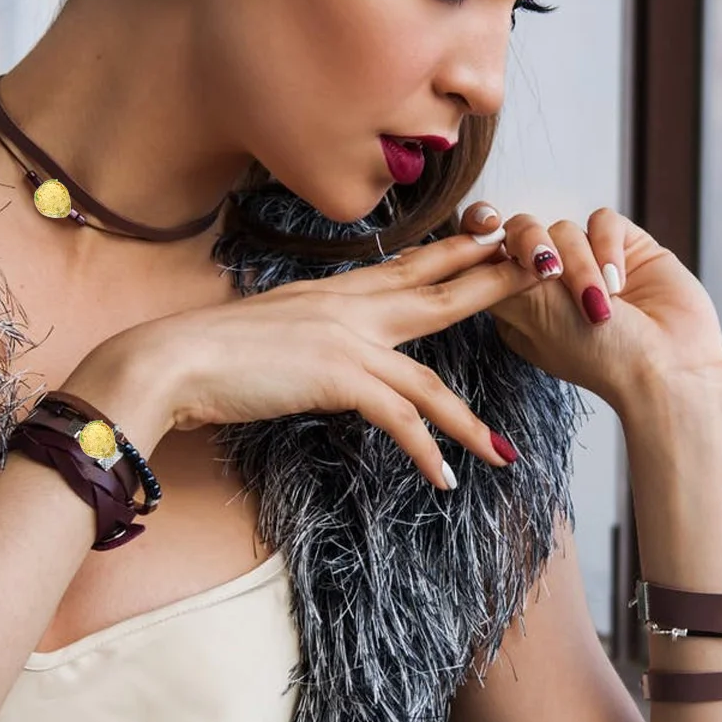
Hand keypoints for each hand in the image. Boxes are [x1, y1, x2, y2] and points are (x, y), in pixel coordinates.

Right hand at [68, 226, 541, 492]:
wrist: (172, 359)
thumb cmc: (210, 353)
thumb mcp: (273, 331)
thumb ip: (310, 336)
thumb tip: (324, 354)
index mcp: (336, 293)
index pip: (411, 267)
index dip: (459, 255)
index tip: (497, 243)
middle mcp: (350, 308)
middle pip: (440, 296)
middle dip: (497, 290)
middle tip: (548, 279)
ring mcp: (347, 342)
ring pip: (430, 381)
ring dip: (469, 423)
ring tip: (503, 452)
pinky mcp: (337, 379)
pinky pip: (399, 419)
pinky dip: (425, 451)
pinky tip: (445, 479)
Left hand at [471, 202, 721, 413]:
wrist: (664, 367)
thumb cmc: (595, 356)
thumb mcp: (531, 316)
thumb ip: (500, 275)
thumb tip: (473, 241)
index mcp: (518, 302)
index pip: (488, 253)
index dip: (480, 234)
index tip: (485, 232)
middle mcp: (551, 280)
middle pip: (522, 229)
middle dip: (531, 244)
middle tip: (547, 271)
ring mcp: (589, 261)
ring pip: (564, 229)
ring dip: (580, 265)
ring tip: (601, 303)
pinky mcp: (626, 246)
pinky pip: (603, 222)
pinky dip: (607, 248)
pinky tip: (619, 283)